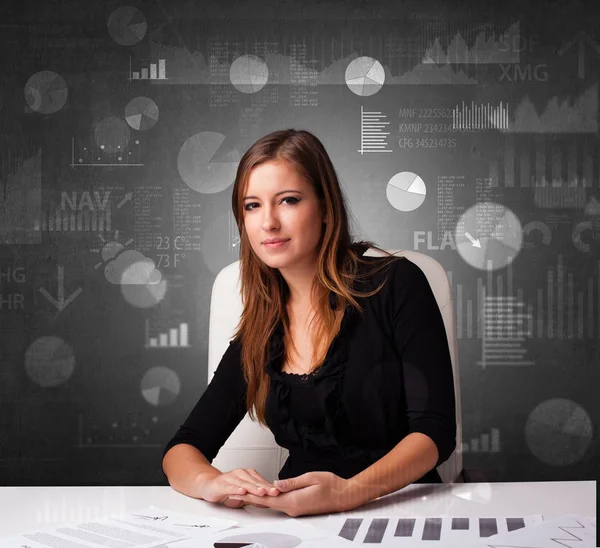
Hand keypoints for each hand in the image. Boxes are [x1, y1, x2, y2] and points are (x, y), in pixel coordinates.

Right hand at [198, 468, 280, 508]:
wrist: (209, 485)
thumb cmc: (226, 488)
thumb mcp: (242, 495)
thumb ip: (254, 498)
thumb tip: (267, 503)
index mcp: (247, 475)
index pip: (261, 481)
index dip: (270, 487)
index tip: (279, 491)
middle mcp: (240, 474)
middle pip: (255, 482)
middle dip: (265, 487)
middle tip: (274, 492)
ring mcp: (231, 477)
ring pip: (244, 483)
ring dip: (254, 488)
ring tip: (262, 492)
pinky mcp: (222, 483)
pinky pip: (230, 486)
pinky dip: (237, 489)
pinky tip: (242, 491)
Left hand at [229, 471, 351, 516]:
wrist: (345, 496)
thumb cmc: (331, 486)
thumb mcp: (310, 478)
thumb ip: (291, 482)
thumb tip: (275, 483)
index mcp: (293, 500)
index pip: (267, 498)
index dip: (251, 495)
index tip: (239, 492)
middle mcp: (292, 508)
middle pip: (267, 503)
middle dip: (251, 497)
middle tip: (236, 493)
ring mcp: (296, 509)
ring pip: (273, 503)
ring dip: (259, 498)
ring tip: (245, 494)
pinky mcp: (299, 507)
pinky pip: (281, 504)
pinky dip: (270, 499)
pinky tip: (265, 496)